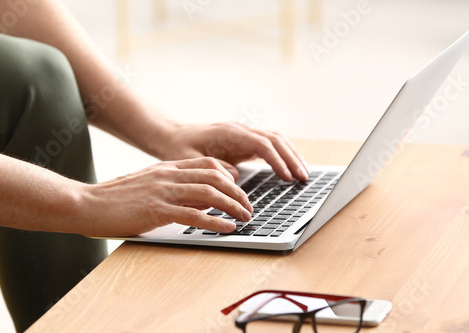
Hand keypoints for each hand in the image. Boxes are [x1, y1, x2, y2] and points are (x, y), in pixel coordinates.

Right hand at [80, 157, 252, 236]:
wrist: (85, 204)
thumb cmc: (113, 198)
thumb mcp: (146, 185)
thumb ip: (172, 187)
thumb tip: (198, 199)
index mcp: (166, 167)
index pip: (207, 163)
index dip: (229, 175)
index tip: (240, 188)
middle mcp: (168, 176)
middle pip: (215, 176)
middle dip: (238, 192)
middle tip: (249, 206)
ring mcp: (163, 192)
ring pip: (209, 194)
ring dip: (232, 206)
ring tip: (245, 217)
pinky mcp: (157, 211)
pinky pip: (194, 216)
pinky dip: (215, 222)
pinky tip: (227, 228)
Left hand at [159, 122, 308, 181]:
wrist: (171, 136)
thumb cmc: (178, 148)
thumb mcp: (190, 159)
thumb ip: (212, 167)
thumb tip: (235, 176)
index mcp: (229, 133)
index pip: (261, 144)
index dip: (277, 160)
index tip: (287, 176)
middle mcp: (240, 130)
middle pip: (275, 139)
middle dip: (292, 157)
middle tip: (304, 177)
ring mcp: (243, 134)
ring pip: (275, 139)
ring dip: (291, 155)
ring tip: (303, 174)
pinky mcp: (243, 141)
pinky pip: (268, 145)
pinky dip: (282, 155)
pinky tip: (288, 168)